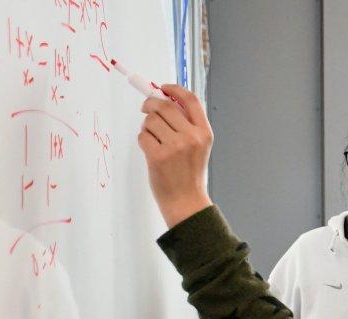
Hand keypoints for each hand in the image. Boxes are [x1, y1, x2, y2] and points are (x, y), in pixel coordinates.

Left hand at [137, 84, 214, 227]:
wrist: (186, 202)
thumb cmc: (189, 174)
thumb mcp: (198, 147)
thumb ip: (186, 124)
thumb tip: (163, 99)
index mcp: (204, 133)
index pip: (191, 100)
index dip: (175, 89)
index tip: (162, 87)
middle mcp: (192, 137)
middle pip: (165, 106)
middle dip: (150, 103)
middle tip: (145, 108)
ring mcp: (175, 147)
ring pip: (151, 120)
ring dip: (147, 126)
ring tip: (153, 140)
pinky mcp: (158, 156)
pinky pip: (142, 136)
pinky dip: (143, 140)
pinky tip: (150, 151)